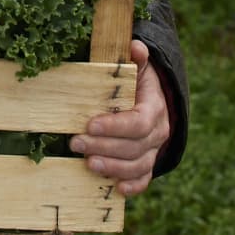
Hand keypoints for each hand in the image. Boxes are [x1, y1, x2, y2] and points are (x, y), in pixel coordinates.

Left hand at [72, 39, 168, 196]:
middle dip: (104, 147)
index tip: (90, 124)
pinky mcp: (147, 165)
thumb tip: (135, 46)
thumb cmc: (136, 83)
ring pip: (138, 166)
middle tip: (76, 143)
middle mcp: (158, 133)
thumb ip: (136, 59)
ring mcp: (153, 151)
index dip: (115, 126)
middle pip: (134, 147)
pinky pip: (144, 180)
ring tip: (88, 164)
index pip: (139, 122)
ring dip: (113, 168)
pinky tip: (115, 189)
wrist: (153, 101)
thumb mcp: (137, 68)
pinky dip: (132, 187)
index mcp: (154, 108)